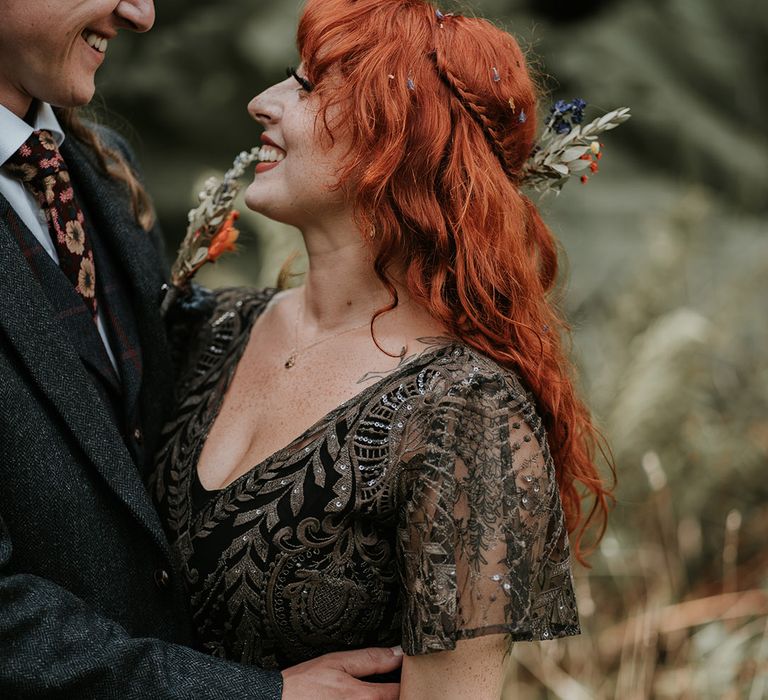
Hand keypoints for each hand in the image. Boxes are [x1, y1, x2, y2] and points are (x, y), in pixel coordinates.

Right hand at [281, 646, 402, 699]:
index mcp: (365, 697)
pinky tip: (358, 698)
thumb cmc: (303, 685)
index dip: (408, 679)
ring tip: (374, 691)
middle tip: (397, 684)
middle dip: (400, 694)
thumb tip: (396, 652)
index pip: (402, 691)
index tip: (408, 672)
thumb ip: (370, 658)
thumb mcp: (337, 662)